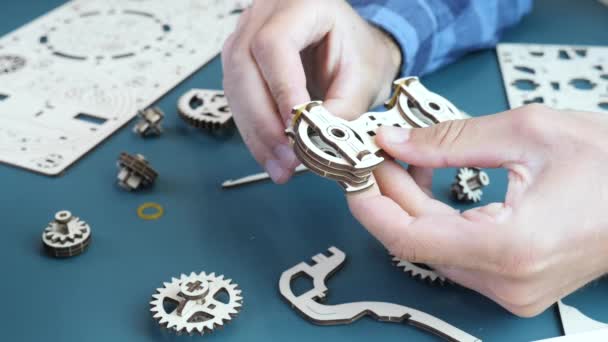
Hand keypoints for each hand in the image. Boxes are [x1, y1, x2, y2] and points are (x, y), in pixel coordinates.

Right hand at [222, 0, 401, 182]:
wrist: (351, 49)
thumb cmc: (359, 54)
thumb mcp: (364, 78)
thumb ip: (342, 108)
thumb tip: (315, 141)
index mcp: (301, 4)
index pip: (276, 45)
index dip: (281, 89)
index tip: (295, 129)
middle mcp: (264, 15)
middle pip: (244, 67)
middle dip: (263, 122)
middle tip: (285, 159)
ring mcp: (245, 36)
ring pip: (234, 87)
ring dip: (255, 133)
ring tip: (279, 166)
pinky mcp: (240, 62)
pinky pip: (237, 99)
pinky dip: (253, 131)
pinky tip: (270, 154)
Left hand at [347, 104, 607, 316]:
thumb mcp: (524, 132)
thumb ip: (448, 140)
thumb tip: (396, 142)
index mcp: (510, 247)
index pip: (408, 238)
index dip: (371, 206)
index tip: (355, 175)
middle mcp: (508, 281)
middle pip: (417, 242)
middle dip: (390, 196)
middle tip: (379, 155)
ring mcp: (513, 291)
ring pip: (435, 250)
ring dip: (412, 207)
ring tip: (405, 163)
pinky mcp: (516, 286)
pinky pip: (458, 255)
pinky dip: (437, 221)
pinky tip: (431, 188)